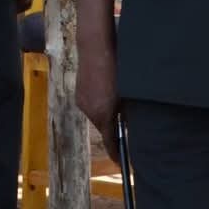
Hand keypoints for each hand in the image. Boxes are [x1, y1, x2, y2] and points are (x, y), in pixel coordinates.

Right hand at [75, 33, 121, 165]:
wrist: (95, 45)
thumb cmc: (116, 66)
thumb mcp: (126, 92)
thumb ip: (126, 111)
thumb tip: (128, 124)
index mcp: (103, 113)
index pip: (110, 142)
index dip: (116, 154)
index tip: (122, 163)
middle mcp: (89, 111)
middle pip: (104, 128)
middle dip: (114, 129)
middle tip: (127, 127)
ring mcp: (82, 101)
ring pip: (98, 115)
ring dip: (107, 114)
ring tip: (118, 103)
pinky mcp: (79, 92)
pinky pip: (92, 104)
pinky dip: (100, 104)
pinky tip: (107, 91)